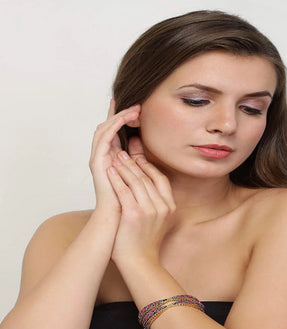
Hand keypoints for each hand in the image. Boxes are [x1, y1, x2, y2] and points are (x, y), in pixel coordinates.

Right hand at [89, 99, 139, 216]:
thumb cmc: (127, 198)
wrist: (117, 216)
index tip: (132, 105)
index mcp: (111, 157)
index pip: (114, 132)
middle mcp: (102, 155)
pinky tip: (124, 119)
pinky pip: (104, 139)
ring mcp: (98, 158)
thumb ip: (134, 157)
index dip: (121, 117)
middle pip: (107, 127)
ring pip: (105, 129)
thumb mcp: (134, 173)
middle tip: (136, 104)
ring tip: (134, 110)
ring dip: (119, 117)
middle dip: (121, 113)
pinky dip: (113, 127)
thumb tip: (138, 142)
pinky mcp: (97, 162)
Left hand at [106, 136, 175, 263]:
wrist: (140, 262)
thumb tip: (148, 187)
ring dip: (124, 166)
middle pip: (147, 177)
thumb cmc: (146, 242)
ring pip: (135, 181)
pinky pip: (124, 190)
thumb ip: (157, 203)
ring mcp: (149, 209)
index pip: (160, 178)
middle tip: (124, 151)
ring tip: (116, 156)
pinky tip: (110, 170)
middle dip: (134, 162)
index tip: (138, 155)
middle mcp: (162, 205)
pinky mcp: (134, 213)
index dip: (148, 165)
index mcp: (169, 206)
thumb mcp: (159, 221)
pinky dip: (116, 179)